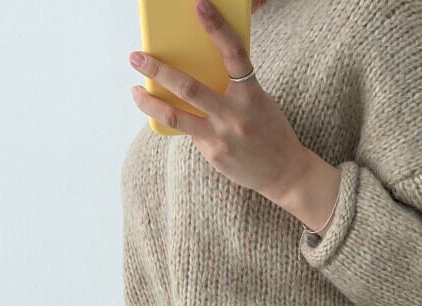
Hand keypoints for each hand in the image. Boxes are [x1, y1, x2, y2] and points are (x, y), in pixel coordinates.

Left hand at [128, 0, 340, 231]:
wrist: (285, 172)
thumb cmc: (269, 130)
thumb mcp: (258, 101)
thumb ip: (233, 87)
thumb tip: (197, 69)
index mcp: (252, 94)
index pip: (234, 54)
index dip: (217, 28)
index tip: (200, 6)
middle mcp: (235, 115)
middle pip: (190, 88)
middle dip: (158, 70)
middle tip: (137, 57)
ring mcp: (222, 137)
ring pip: (177, 116)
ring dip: (150, 102)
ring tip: (135, 91)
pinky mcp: (214, 154)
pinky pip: (188, 132)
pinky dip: (172, 120)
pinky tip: (161, 112)